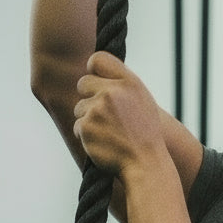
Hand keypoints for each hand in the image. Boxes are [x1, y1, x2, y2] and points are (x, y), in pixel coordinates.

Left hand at [73, 52, 164, 175]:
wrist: (145, 163)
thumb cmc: (145, 133)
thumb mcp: (142, 101)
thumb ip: (122, 84)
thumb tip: (97, 71)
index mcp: (129, 82)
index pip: (98, 59)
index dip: (93, 69)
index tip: (95, 79)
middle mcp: (113, 92)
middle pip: (83, 82)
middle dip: (88, 96)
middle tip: (103, 113)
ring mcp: (97, 109)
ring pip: (79, 107)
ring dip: (88, 119)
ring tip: (109, 132)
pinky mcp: (86, 126)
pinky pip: (78, 125)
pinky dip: (86, 135)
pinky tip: (103, 142)